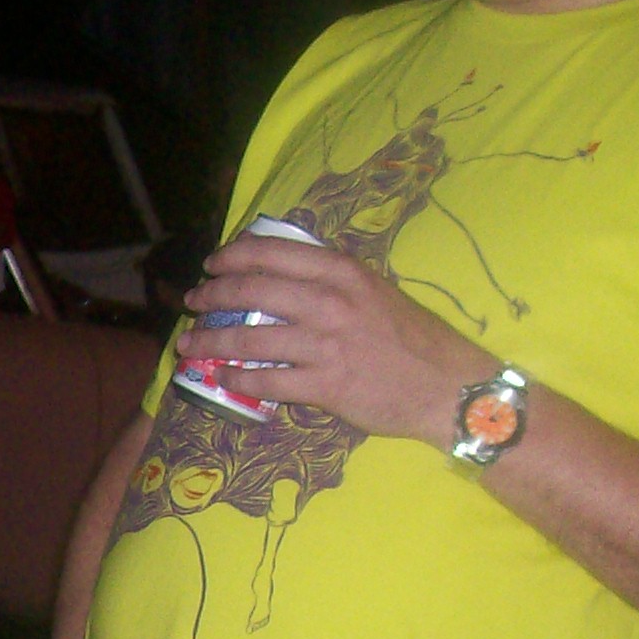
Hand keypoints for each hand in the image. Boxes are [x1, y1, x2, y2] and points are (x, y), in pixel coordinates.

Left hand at [171, 232, 493, 446]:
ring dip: (210, 339)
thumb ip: (332, 282)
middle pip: (251, 290)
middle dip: (211, 296)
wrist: (449, 386)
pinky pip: (266, 381)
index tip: (212, 265)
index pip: (271, 252)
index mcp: (342, 272)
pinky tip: (222, 377)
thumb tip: (284, 278)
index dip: (232, 256)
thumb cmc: (413, 339)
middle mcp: (330, 301)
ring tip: (189, 343)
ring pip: (249, 337)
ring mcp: (325, 344)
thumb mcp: (374, 291)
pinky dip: (237, 378)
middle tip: (192, 302)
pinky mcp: (325, 385)